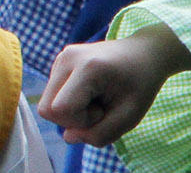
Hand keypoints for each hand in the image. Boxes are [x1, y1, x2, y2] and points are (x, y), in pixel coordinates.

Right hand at [39, 25, 190, 146]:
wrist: (143, 53)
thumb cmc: (140, 85)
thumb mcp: (129, 117)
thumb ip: (100, 134)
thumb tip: (68, 137)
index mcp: (87, 68)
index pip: (59, 110)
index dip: (80, 122)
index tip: (104, 111)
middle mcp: (67, 58)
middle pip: (46, 109)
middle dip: (72, 119)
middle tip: (100, 108)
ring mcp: (60, 57)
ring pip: (47, 104)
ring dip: (71, 111)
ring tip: (96, 99)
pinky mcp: (59, 60)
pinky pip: (52, 95)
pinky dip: (69, 102)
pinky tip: (90, 92)